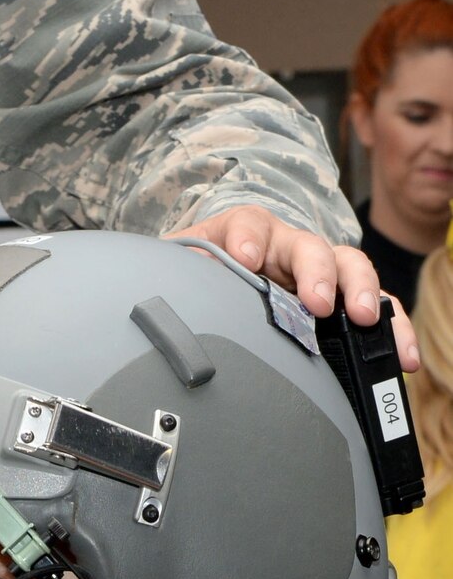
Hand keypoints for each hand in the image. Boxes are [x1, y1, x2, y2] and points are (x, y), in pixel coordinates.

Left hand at [168, 206, 418, 369]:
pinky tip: (401, 354)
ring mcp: (318, 273)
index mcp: (245, 235)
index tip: (246, 257)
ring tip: (364, 318)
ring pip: (350, 271)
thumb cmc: (198, 276)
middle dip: (317, 272)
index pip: (248, 224)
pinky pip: (373, 308)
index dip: (248, 238)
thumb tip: (178, 285)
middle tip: (318, 300)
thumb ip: (176, 276)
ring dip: (362, 293)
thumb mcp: (178, 272)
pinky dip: (390, 327)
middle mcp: (287, 248)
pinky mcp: (339, 301)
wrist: (211, 284)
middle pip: (311, 247)